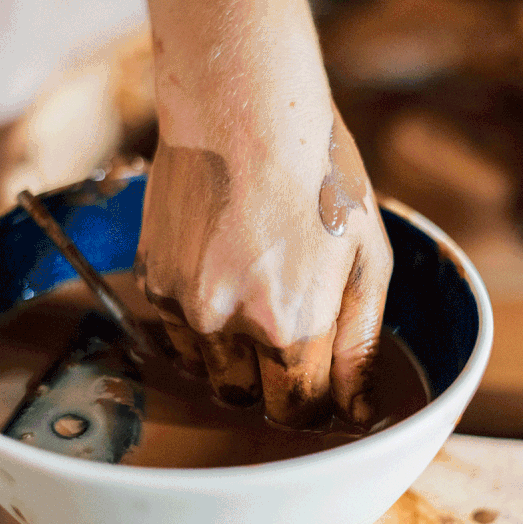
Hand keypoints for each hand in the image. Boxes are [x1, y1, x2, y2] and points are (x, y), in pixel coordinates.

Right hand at [135, 105, 392, 428]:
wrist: (245, 109)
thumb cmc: (322, 179)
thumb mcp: (369, 261)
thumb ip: (360, 347)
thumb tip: (359, 414)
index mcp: (292, 325)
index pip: (297, 411)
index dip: (312, 401)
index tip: (317, 380)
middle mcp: (230, 326)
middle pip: (248, 399)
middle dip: (274, 380)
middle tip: (289, 324)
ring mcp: (183, 304)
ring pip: (208, 372)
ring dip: (235, 355)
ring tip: (256, 290)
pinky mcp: (153, 281)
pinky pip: (176, 337)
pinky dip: (201, 326)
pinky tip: (224, 276)